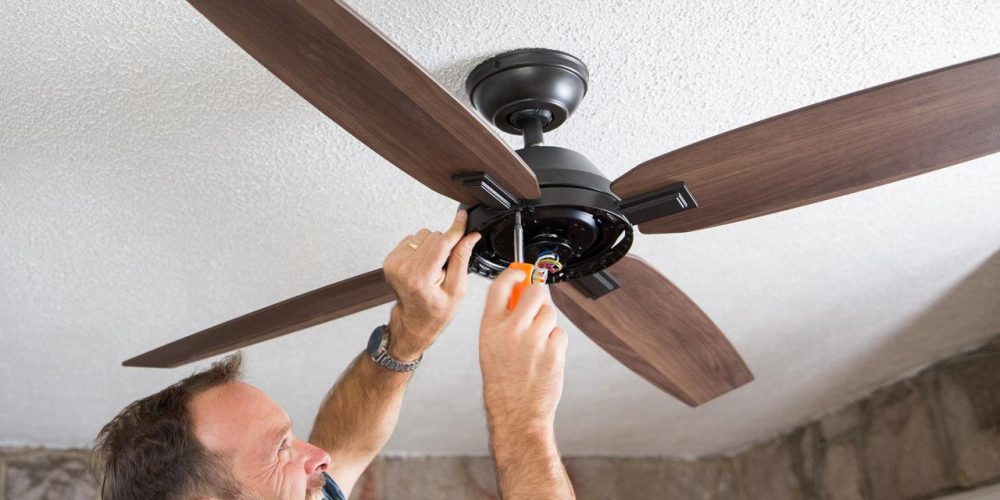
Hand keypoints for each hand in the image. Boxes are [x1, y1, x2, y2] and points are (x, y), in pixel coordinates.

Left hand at [382, 210, 480, 360]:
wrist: (415, 321)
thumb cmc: (437, 310)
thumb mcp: (458, 289)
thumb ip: (462, 259)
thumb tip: (470, 236)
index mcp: (421, 277)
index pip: (442, 243)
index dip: (456, 229)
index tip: (463, 217)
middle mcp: (404, 268)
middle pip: (434, 236)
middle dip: (444, 247)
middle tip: (444, 268)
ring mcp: (394, 263)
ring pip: (423, 235)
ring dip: (432, 247)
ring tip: (433, 268)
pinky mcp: (390, 260)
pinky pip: (412, 240)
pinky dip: (421, 249)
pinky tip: (424, 265)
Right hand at [479, 268, 568, 436]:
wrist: (516, 413)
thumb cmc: (503, 383)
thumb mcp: (490, 346)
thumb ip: (503, 320)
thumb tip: (521, 295)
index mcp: (491, 327)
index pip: (501, 286)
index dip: (514, 273)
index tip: (522, 271)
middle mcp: (512, 330)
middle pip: (534, 291)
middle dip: (540, 293)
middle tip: (539, 300)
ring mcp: (534, 340)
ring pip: (550, 313)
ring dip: (548, 323)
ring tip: (538, 342)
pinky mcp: (553, 350)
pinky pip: (559, 333)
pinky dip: (556, 341)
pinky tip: (545, 356)